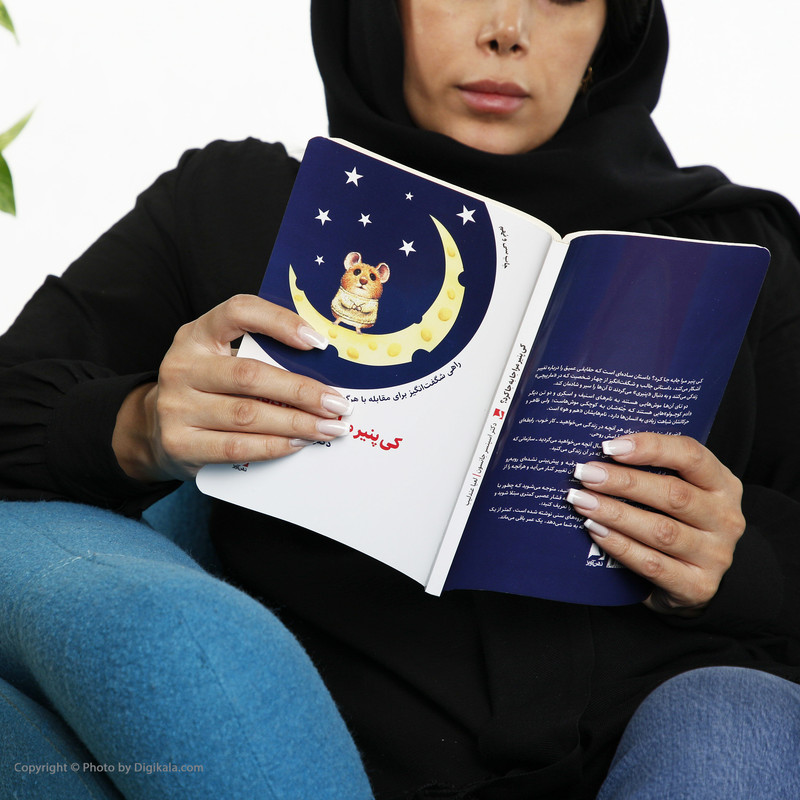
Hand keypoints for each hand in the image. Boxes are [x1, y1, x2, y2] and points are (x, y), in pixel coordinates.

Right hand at [113, 294, 352, 481]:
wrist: (155, 430)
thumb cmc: (207, 389)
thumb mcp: (221, 360)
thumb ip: (260, 356)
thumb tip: (325, 370)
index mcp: (197, 334)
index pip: (238, 311)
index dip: (279, 322)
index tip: (317, 341)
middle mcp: (181, 365)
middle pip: (250, 375)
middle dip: (301, 391)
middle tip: (337, 404)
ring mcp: (176, 406)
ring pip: (247, 415)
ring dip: (295, 423)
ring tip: (327, 429)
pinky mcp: (179, 443)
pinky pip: (236, 447)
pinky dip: (273, 446)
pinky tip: (298, 444)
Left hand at [567, 433, 744, 615]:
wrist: (692, 582)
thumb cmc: (677, 524)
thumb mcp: (678, 491)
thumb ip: (653, 471)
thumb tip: (603, 451)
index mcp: (722, 485)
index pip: (691, 456)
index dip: (651, 447)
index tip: (611, 447)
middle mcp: (725, 519)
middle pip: (673, 494)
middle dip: (624, 482)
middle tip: (587, 474)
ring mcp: (715, 555)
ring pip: (661, 531)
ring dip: (616, 513)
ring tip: (582, 502)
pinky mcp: (697, 586)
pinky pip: (652, 563)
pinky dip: (620, 545)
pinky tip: (595, 530)